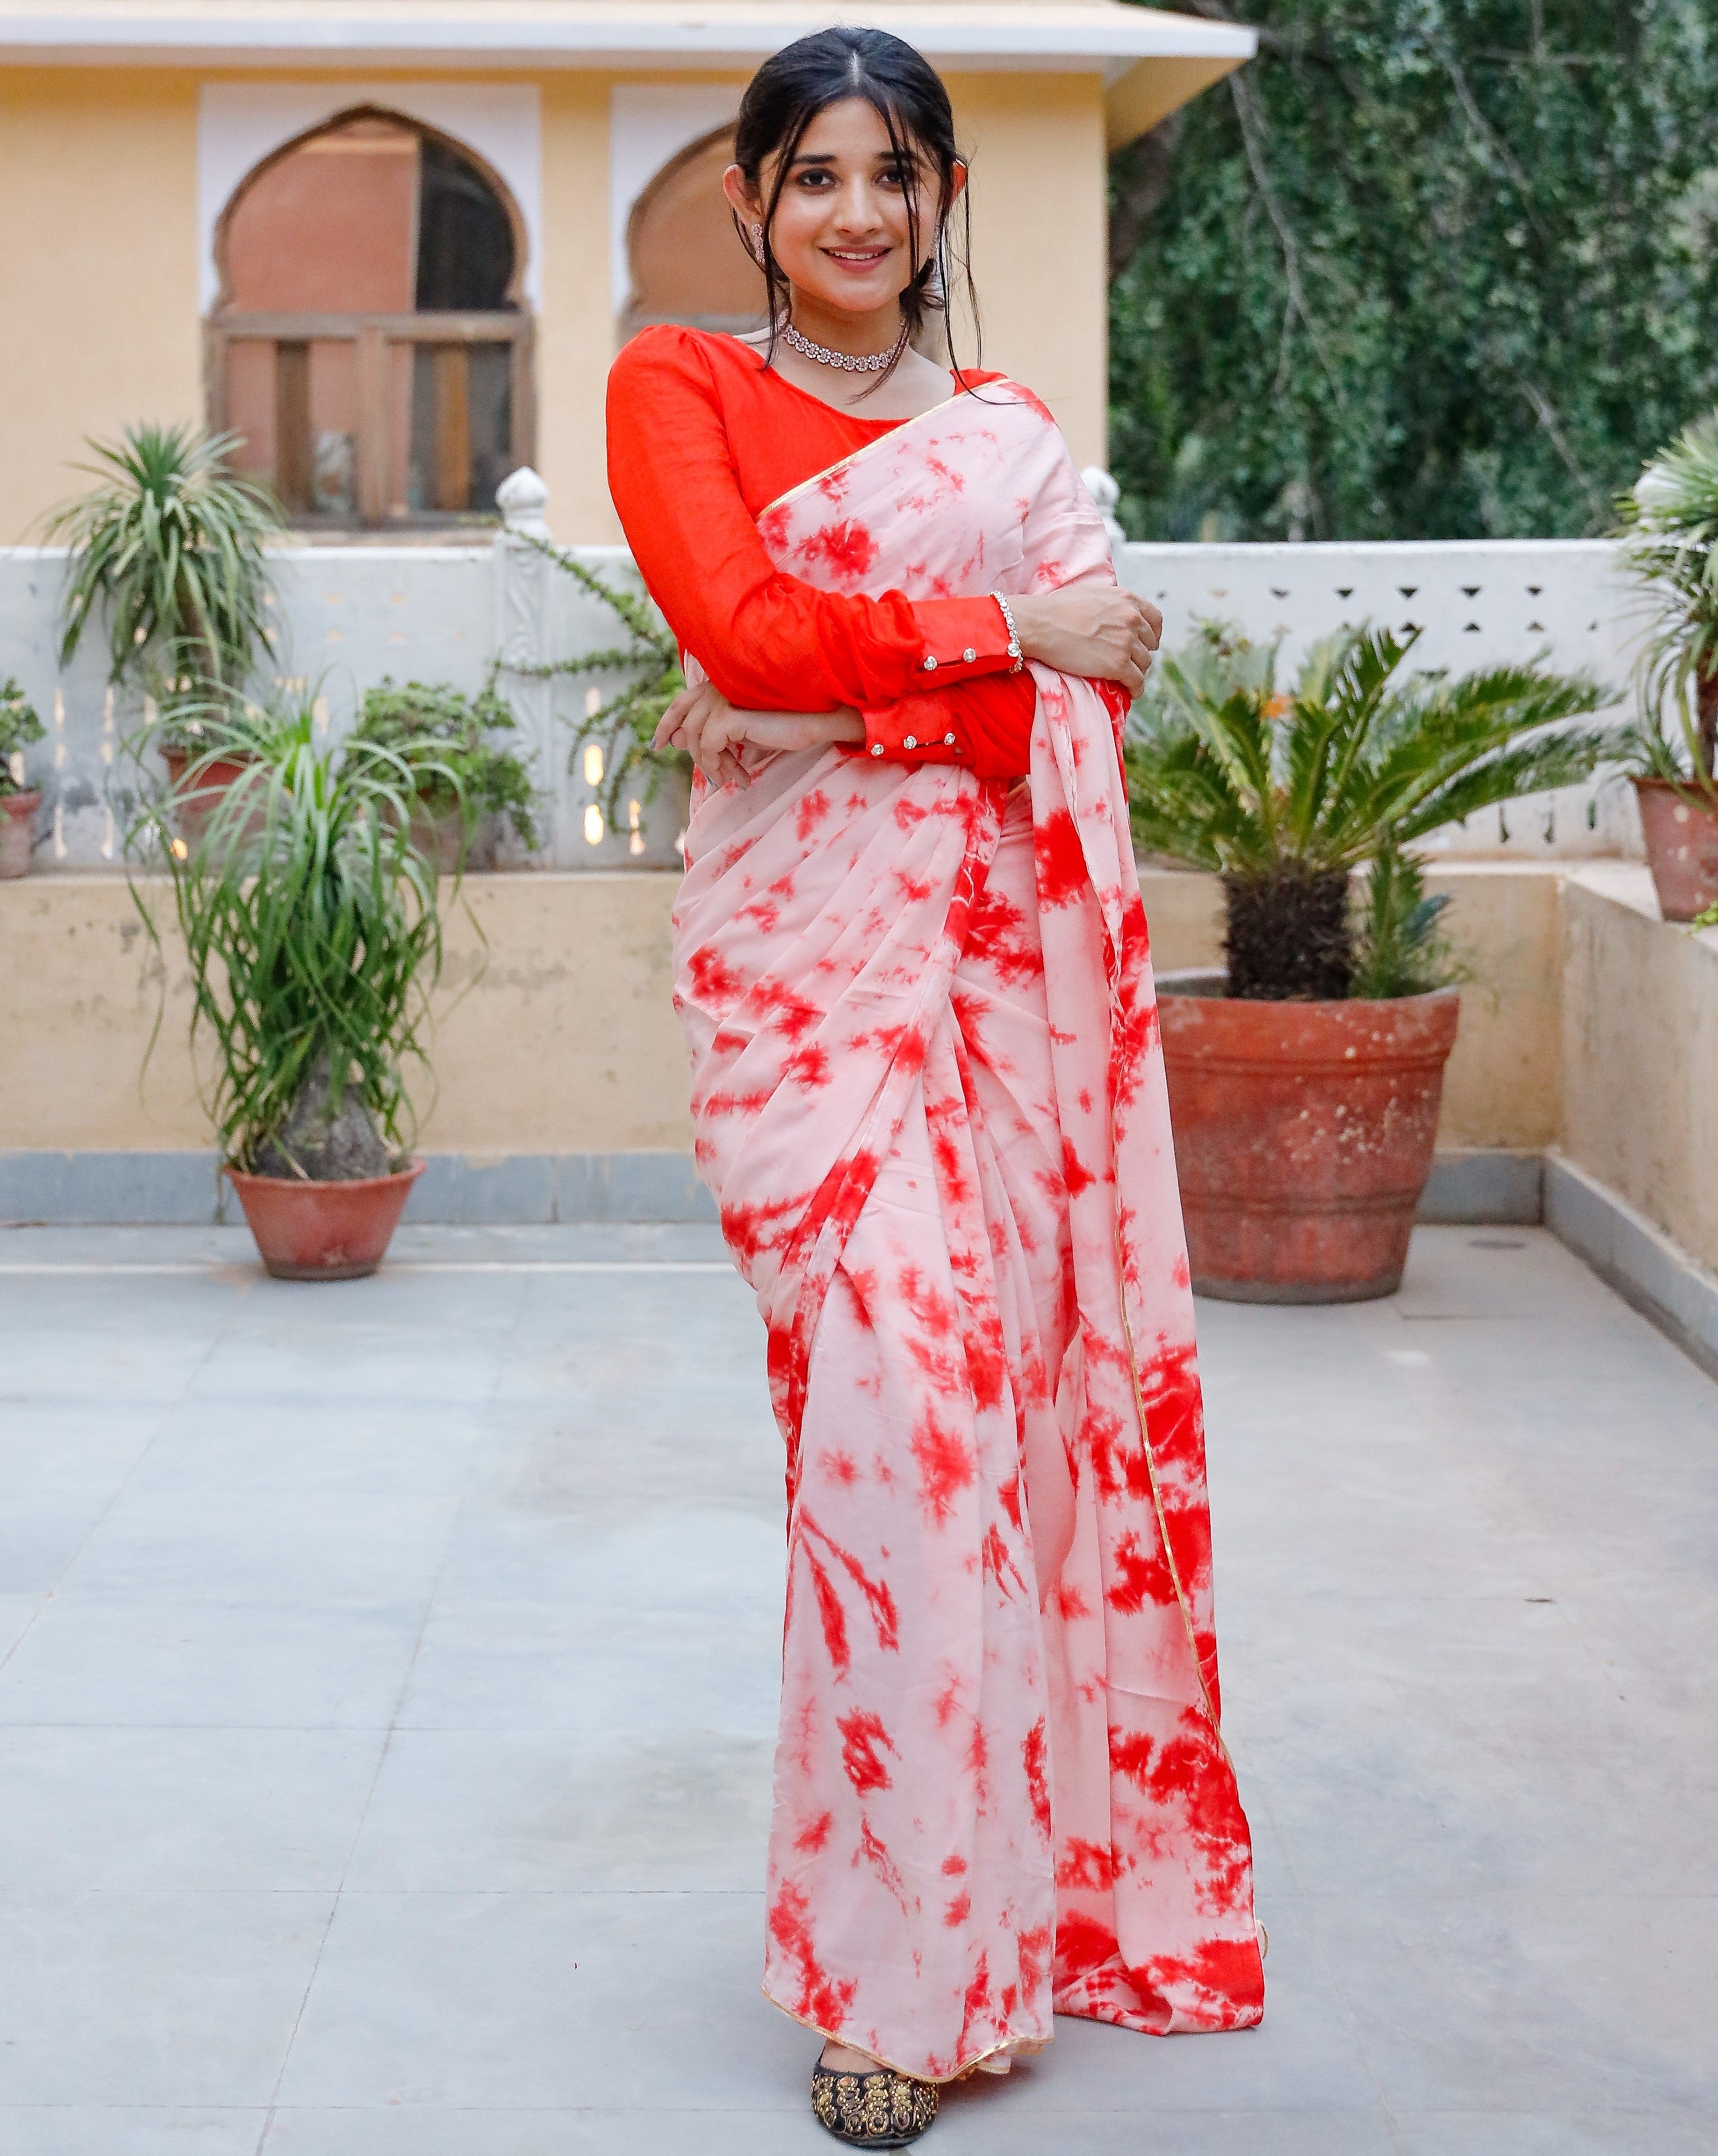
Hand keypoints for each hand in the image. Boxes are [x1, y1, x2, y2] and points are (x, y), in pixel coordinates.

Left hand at [652, 679, 863, 788]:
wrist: (813, 721)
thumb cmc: (783, 725)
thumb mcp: (742, 728)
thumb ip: (713, 731)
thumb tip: (677, 741)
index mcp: (718, 684)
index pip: (680, 703)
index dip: (666, 724)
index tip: (658, 745)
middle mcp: (716, 687)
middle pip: (684, 724)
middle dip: (692, 753)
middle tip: (718, 776)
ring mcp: (721, 699)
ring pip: (695, 740)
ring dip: (713, 766)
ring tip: (734, 777)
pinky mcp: (729, 716)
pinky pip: (708, 748)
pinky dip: (721, 766)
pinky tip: (741, 775)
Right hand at [1007, 587, 1161, 696]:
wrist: (1041, 625)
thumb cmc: (1056, 609)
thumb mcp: (1092, 594)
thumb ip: (1111, 603)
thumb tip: (1114, 612)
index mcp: (1127, 600)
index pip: (1155, 619)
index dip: (1151, 633)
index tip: (1145, 642)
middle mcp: (1132, 619)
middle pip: (1149, 643)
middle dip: (1141, 653)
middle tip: (1130, 663)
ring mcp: (1126, 642)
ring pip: (1144, 663)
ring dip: (1136, 672)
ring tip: (1126, 679)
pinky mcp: (1118, 664)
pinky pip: (1137, 681)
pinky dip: (1136, 689)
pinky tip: (1130, 692)